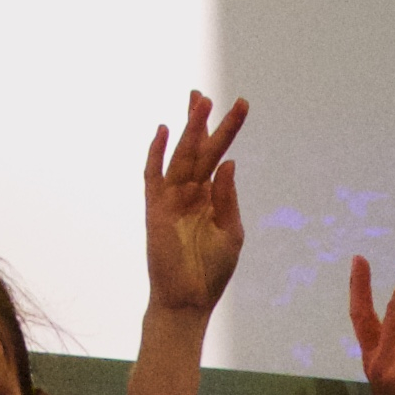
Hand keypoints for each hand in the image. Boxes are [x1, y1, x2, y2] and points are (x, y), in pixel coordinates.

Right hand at [144, 91, 249, 318]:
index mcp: (211, 197)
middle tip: (205, 94)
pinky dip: (157, 153)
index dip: (227, 130)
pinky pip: (154, 176)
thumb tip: (228, 162)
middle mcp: (191, 193)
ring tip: (198, 102)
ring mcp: (171, 199)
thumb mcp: (231, 233)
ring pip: (181, 156)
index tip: (241, 104)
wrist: (189, 300)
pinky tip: (164, 131)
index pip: (218, 156)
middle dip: (202, 121)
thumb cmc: (212, 271)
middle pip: (198, 149)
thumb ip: (228, 198)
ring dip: (188, 129)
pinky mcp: (156, 210)